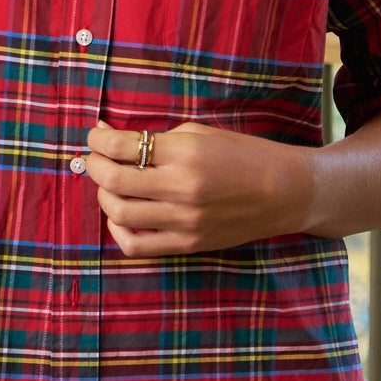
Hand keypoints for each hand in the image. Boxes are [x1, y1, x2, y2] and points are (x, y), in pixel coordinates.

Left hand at [68, 118, 310, 256]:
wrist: (285, 192)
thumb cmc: (243, 156)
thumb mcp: (201, 134)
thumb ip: (155, 138)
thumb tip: (107, 136)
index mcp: (187, 153)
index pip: (123, 146)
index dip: (98, 140)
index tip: (94, 136)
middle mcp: (182, 188)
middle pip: (114, 180)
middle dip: (94, 166)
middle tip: (95, 159)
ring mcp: (185, 221)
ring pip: (120, 214)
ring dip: (104, 196)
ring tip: (110, 186)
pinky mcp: (188, 244)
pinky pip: (136, 246)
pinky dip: (119, 231)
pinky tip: (123, 216)